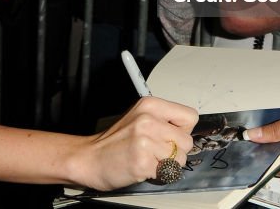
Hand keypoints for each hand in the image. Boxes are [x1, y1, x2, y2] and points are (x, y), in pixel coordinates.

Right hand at [70, 96, 197, 190]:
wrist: (89, 158)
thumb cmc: (114, 142)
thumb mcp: (139, 118)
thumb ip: (163, 121)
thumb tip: (187, 132)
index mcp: (150, 105)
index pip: (190, 116)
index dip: (182, 130)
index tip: (169, 136)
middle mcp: (148, 119)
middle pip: (187, 141)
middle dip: (175, 151)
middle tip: (155, 151)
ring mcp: (145, 140)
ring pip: (179, 158)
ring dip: (167, 164)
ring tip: (148, 159)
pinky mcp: (143, 161)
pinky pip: (167, 172)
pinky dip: (157, 174)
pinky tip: (143, 167)